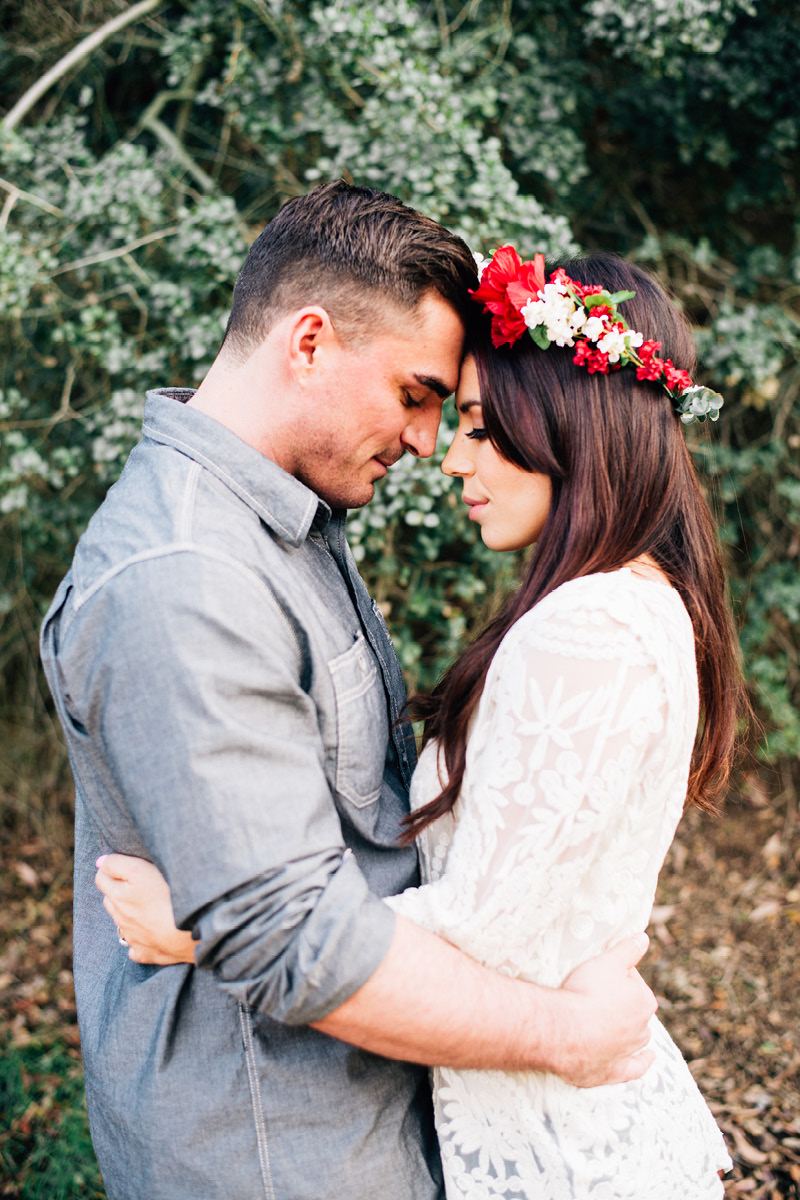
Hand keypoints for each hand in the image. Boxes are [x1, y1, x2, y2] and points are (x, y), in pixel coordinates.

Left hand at [94, 853, 195, 965]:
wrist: (190, 932)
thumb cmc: (168, 896)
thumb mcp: (140, 870)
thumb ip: (116, 864)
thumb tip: (100, 862)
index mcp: (118, 897)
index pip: (101, 878)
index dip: (111, 868)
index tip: (127, 864)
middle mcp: (121, 918)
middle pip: (110, 900)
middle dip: (117, 890)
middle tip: (138, 882)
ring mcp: (133, 938)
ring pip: (121, 922)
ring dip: (127, 912)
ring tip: (147, 904)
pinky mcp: (146, 953)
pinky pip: (134, 948)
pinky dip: (137, 939)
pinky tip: (149, 932)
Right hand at [554, 933, 657, 1087]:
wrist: (565, 1031)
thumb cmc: (586, 992)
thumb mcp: (607, 961)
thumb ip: (628, 950)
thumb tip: (644, 938)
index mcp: (644, 1001)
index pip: (633, 980)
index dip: (617, 974)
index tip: (600, 972)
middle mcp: (641, 1028)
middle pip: (634, 1009)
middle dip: (621, 1001)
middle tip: (598, 993)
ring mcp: (628, 1052)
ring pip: (636, 1037)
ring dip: (628, 1029)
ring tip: (613, 1021)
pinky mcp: (613, 1072)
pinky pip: (634, 1068)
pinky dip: (641, 1063)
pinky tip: (648, 1059)